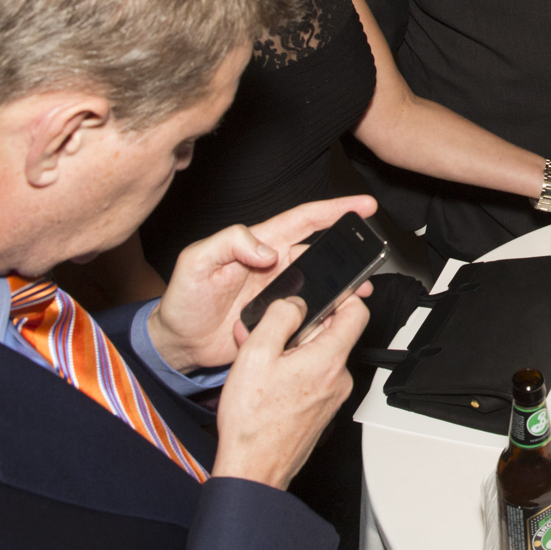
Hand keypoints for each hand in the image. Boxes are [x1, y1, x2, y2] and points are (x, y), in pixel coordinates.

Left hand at [146, 195, 374, 371]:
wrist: (179, 344)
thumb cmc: (182, 300)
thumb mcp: (195, 261)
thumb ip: (228, 243)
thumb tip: (267, 250)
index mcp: (258, 243)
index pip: (303, 220)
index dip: (333, 210)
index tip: (362, 205)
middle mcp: (274, 264)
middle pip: (321, 249)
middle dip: (349, 247)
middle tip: (371, 251)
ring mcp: (280, 291)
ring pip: (322, 280)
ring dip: (345, 282)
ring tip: (362, 287)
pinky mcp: (281, 317)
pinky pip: (311, 309)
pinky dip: (329, 309)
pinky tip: (339, 312)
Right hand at [209, 289, 367, 489]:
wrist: (253, 470)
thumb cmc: (252, 422)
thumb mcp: (256, 355)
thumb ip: (280, 318)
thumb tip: (295, 303)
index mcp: (329, 360)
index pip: (357, 311)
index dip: (340, 296)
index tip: (321, 294)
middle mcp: (339, 378)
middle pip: (331, 334)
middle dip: (300, 328)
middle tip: (269, 334)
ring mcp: (333, 397)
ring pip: (319, 357)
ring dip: (292, 352)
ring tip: (261, 363)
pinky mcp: (322, 411)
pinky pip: (313, 379)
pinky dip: (293, 373)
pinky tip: (267, 382)